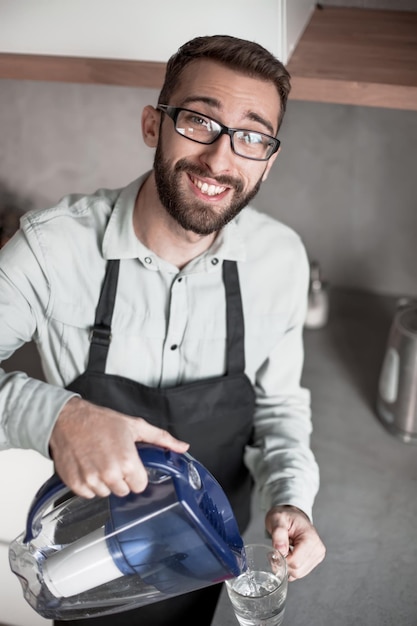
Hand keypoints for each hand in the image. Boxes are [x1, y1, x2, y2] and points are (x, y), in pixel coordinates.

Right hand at [49, 396, 188, 498]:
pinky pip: (88, 495)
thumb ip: (162, 439)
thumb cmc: (100, 421)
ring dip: (104, 482)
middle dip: (121, 478)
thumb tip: (182, 447)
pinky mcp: (75, 484)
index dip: (136, 475)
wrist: (68, 419)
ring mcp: (91, 481)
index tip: (130, 464)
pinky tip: (88, 467)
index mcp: (127, 461)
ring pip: (106, 494)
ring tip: (99, 461)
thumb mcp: (135, 426)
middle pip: (123, 491)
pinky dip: (88, 484)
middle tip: (114, 460)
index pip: (140, 485)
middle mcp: (109, 474)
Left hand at [265, 505, 324, 580]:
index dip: (281, 559)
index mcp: (310, 539)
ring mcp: (317, 556)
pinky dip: (291, 567)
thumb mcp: (277, 519)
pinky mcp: (314, 561)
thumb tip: (280, 550)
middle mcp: (317, 549)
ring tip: (282, 551)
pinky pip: (299, 572)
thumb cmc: (286, 516)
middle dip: (283, 564)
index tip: (274, 551)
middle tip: (276, 551)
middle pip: (297, 570)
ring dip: (287, 566)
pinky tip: (288, 556)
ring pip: (298, 574)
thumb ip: (278, 534)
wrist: (292, 515)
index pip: (295, 562)